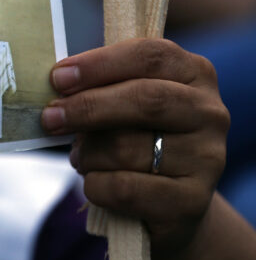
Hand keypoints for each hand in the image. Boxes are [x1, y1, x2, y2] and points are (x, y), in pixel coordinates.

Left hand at [41, 39, 228, 255]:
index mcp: (194, 73)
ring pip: (126, 148)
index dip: (99, 64)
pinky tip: (95, 182)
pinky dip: (96, 184)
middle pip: (144, 99)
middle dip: (87, 107)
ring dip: (88, 154)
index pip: (149, 55)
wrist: (170, 203)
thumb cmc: (137, 139)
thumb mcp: (125, 104)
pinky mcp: (193, 200)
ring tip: (82, 157)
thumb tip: (56, 85)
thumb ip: (102, 86)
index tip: (58, 78)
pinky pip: (125, 188)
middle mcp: (209, 112)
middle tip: (49, 118)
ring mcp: (207, 158)